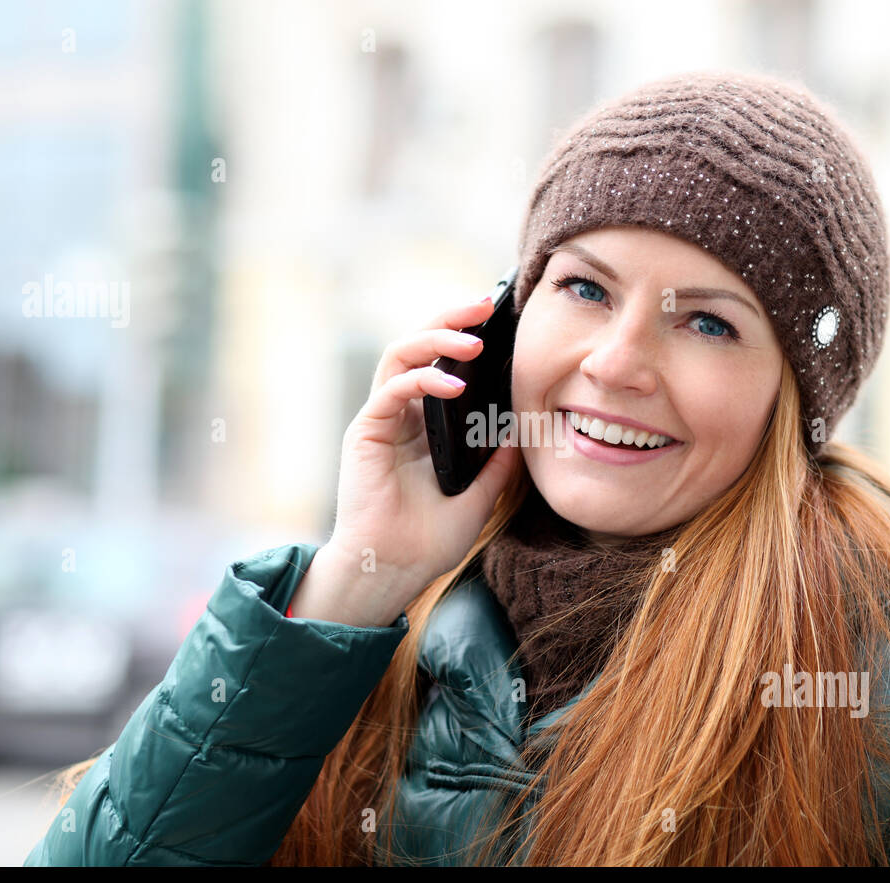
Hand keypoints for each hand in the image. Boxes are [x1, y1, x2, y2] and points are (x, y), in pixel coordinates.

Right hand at [325, 298, 520, 599]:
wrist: (392, 571)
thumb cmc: (426, 541)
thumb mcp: (479, 497)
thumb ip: (497, 464)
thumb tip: (524, 433)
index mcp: (424, 424)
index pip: (441, 363)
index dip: (464, 337)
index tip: (499, 320)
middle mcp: (400, 414)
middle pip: (419, 346)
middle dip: (450, 319)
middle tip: (485, 303)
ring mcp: (381, 420)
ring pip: (400, 355)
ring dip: (436, 338)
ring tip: (472, 338)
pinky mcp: (366, 433)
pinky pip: (391, 390)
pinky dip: (422, 379)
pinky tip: (453, 384)